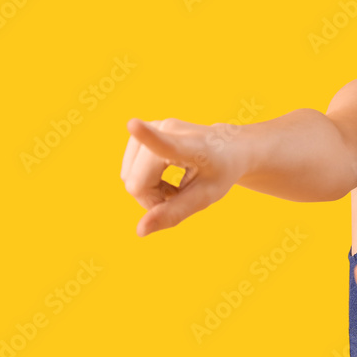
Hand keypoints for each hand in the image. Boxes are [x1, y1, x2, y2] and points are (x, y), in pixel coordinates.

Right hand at [121, 118, 245, 236]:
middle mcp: (167, 129)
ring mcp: (152, 126)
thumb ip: (174, 213)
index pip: (165, 143)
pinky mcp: (141, 130)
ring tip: (173, 185)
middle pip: (135, 181)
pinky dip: (143, 180)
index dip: (146, 136)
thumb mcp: (205, 197)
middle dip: (152, 199)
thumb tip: (139, 231)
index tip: (132, 124)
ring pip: (128, 176)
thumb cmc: (220, 172)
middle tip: (178, 195)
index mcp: (191, 146)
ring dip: (148, 190)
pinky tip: (163, 177)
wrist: (229, 147)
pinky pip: (128, 169)